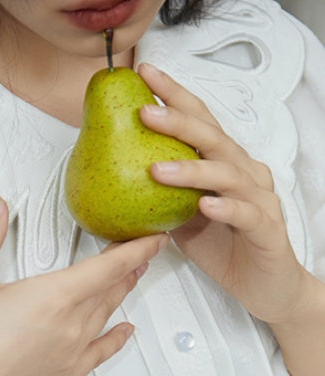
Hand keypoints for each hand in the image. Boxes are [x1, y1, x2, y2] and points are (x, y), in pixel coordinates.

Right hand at [0, 197, 167, 375]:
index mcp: (53, 297)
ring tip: (129, 280)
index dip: (136, 249)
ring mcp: (69, 356)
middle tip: (139, 253)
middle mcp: (70, 327)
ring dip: (120, 296)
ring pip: (106, 318)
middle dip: (127, 268)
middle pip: (111, 290)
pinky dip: (116, 339)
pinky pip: (100, 354)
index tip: (155, 237)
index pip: (109, 267)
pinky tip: (124, 331)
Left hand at [137, 62, 310, 326]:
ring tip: (157, 169)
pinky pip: (245, 214)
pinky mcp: (266, 230)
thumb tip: (119, 183)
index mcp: (226, 166)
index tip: (144, 76)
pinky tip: (205, 205)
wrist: (268, 287)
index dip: (175, 98)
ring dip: (192, 169)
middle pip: (213, 139)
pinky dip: (225, 208)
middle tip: (145, 113)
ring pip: (227, 175)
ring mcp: (259, 200)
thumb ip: (163, 199)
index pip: (200, 123)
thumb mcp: (185, 222)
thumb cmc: (227, 250)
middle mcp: (245, 174)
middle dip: (179, 122)